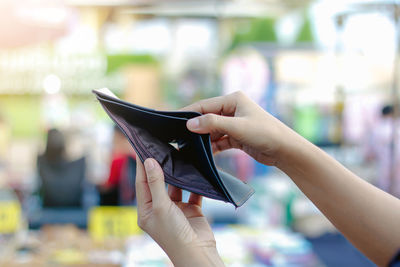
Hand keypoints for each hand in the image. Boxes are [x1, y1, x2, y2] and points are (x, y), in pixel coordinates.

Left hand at [135, 157, 223, 266]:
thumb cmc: (174, 235)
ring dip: (177, 174)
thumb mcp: (161, 207)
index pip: (142, 183)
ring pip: (175, 186)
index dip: (142, 165)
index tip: (142, 148)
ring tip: (177, 155)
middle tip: (160, 147)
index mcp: (146, 211)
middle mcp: (159, 209)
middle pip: (158, 182)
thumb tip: (150, 162)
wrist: (197, 253)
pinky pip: (191, 192)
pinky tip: (194, 170)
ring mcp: (176, 209)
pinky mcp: (191, 209)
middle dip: (159, 166)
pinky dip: (193, 183)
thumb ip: (156, 183)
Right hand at [182, 91, 300, 165]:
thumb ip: (213, 124)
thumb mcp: (238, 127)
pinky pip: (219, 141)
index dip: (188, 113)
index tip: (172, 120)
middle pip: (206, 118)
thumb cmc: (266, 134)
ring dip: (202, 139)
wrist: (286, 151)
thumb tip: (189, 123)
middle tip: (177, 137)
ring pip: (212, 131)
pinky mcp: (236, 136)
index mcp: (233, 99)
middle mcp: (232, 109)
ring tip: (186, 148)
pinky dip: (211, 147)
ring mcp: (234, 123)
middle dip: (194, 128)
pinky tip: (202, 155)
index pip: (204, 105)